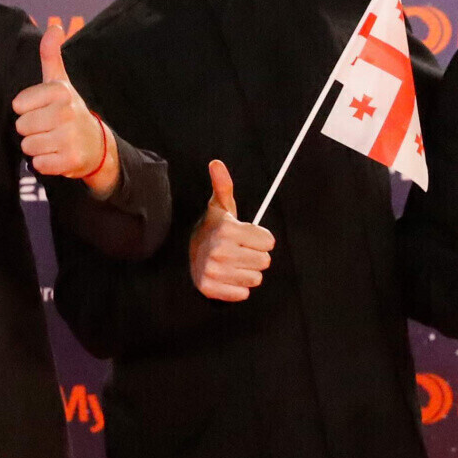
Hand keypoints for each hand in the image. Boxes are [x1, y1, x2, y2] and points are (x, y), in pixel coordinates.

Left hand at [12, 22, 113, 191]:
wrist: (95, 144)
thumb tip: (55, 26)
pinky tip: (57, 155)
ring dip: (37, 147)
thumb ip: (51, 55)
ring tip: (52, 140)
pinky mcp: (70, 160)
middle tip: (48, 127)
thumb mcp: (60, 82)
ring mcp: (70, 137)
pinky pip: (38, 164)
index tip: (42, 109)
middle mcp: (67, 112)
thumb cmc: (69, 110)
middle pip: (21, 126)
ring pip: (28, 146)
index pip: (19, 105)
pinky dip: (44, 163)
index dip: (26, 109)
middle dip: (31, 130)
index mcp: (60, 91)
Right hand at [189, 160, 274, 301]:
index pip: (269, 242)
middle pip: (265, 262)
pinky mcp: (209, 289)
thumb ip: (224, 185)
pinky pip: (243, 294)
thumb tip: (216, 163)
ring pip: (256, 279)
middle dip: (256, 256)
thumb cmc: (214, 228)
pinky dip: (238, 288)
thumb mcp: (220, 206)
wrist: (187, 252)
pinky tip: (228, 277)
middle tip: (240, 251)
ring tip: (234, 264)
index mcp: (228, 230)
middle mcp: (220, 251)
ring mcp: (214, 271)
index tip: (247, 237)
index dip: (261, 239)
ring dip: (248, 272)